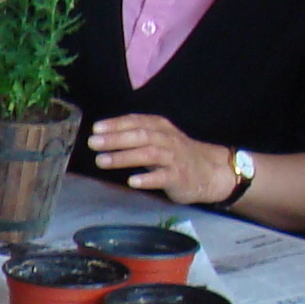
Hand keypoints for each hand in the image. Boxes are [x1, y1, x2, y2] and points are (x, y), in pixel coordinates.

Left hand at [87, 114, 234, 204]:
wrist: (211, 171)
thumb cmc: (178, 155)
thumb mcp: (160, 139)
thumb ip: (137, 136)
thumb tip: (104, 137)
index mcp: (161, 127)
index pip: (137, 121)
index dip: (116, 124)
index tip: (96, 128)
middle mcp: (167, 139)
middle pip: (140, 136)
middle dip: (115, 139)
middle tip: (93, 143)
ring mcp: (174, 158)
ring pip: (148, 154)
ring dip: (124, 157)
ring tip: (101, 161)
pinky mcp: (179, 177)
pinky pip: (162, 177)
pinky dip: (147, 178)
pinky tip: (132, 181)